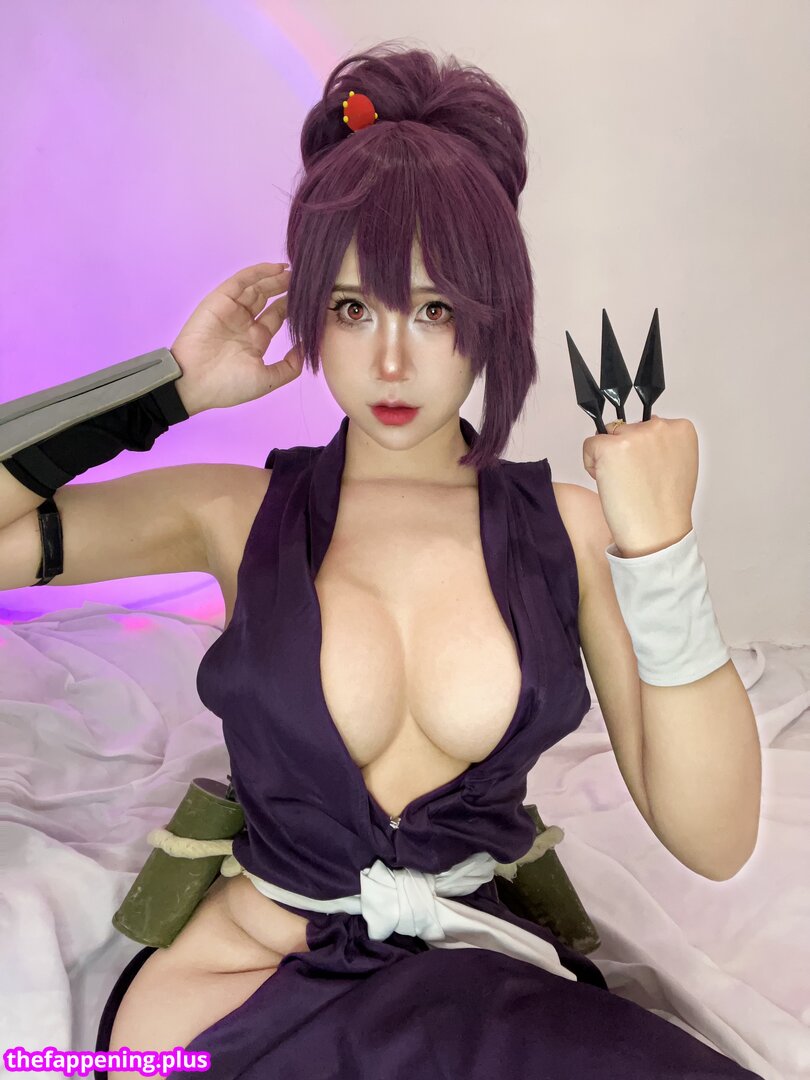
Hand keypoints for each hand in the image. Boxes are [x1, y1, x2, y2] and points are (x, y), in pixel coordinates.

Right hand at [170, 262, 303, 414]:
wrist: (193, 382)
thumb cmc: (228, 386)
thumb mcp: (266, 380)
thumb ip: (289, 367)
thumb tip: (306, 349)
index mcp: (255, 341)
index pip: (277, 317)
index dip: (293, 307)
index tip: (312, 299)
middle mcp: (244, 323)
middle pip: (268, 298)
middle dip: (286, 289)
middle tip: (306, 279)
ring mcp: (232, 310)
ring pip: (257, 287)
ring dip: (275, 278)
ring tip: (295, 271)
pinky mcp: (220, 300)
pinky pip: (241, 281)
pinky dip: (258, 272)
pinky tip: (277, 268)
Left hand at [581, 415, 697, 556]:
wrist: (657, 532)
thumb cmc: (667, 507)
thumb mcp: (679, 465)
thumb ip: (664, 446)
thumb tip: (640, 439)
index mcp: (681, 429)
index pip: (648, 425)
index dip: (640, 450)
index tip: (646, 470)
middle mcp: (660, 426)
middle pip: (626, 428)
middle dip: (624, 451)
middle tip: (633, 480)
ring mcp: (635, 434)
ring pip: (607, 435)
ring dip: (607, 457)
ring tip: (623, 483)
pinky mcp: (611, 447)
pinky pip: (589, 445)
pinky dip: (591, 465)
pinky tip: (608, 483)